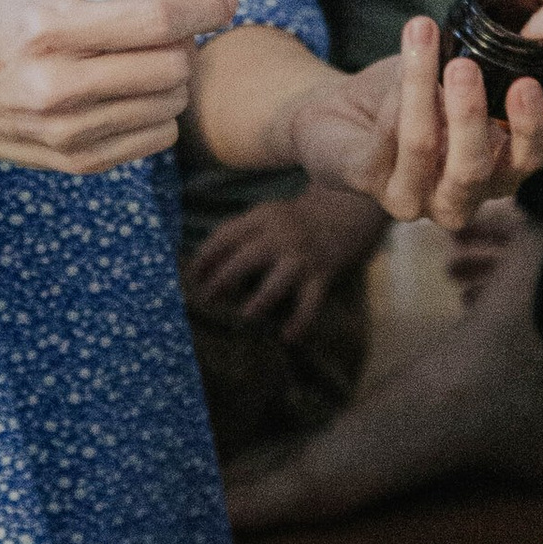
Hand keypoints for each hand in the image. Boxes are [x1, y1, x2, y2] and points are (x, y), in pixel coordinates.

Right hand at [0, 0, 234, 171]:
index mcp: (46, 28)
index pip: (154, 19)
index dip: (202, 7)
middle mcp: (56, 86)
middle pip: (172, 66)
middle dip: (188, 42)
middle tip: (178, 29)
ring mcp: (68, 130)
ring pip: (171, 105)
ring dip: (178, 78)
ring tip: (157, 58)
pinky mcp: (78, 162)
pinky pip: (156, 139)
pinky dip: (161, 113)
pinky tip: (138, 93)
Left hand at [186, 179, 382, 341]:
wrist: (350, 206)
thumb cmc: (299, 217)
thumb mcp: (269, 213)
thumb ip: (242, 232)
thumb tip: (205, 263)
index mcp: (264, 216)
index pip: (227, 235)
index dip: (206, 255)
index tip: (192, 275)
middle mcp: (282, 235)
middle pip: (246, 258)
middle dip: (223, 279)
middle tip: (208, 297)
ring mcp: (303, 256)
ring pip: (278, 281)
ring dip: (260, 300)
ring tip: (246, 316)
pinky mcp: (323, 274)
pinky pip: (310, 302)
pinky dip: (300, 322)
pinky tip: (288, 337)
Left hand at [292, 15, 542, 228]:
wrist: (340, 112)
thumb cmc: (411, 97)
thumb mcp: (454, 81)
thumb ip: (481, 69)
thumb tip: (512, 32)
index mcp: (496, 172)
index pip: (530, 160)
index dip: (532, 127)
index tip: (525, 83)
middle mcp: (459, 196)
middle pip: (474, 170)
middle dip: (469, 115)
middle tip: (464, 66)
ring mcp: (412, 198)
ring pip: (422, 147)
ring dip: (422, 89)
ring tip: (422, 36)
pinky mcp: (367, 182)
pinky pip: (384, 136)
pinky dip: (393, 92)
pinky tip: (401, 59)